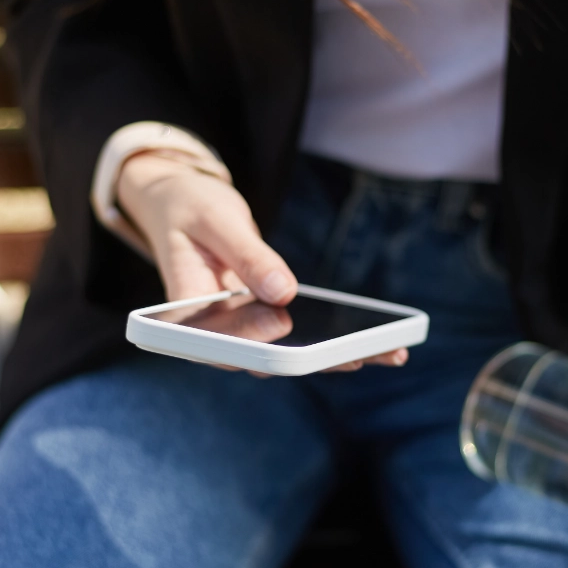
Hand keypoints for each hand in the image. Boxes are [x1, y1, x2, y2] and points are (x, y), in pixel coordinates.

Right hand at [115, 152, 405, 373]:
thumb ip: (247, 257)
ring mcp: (241, 332)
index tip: (282, 326)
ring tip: (387, 353)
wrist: (180, 207)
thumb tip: (283, 294)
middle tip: (359, 356)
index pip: (218, 341)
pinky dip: (336, 343)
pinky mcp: (264, 325)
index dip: (250, 339)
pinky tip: (378, 344)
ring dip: (336, 358)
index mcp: (185, 313)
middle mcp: (212, 333)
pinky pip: (299, 340)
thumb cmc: (191, 210)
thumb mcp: (218, 221)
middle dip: (313, 360)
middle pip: (263, 357)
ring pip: (290, 355)